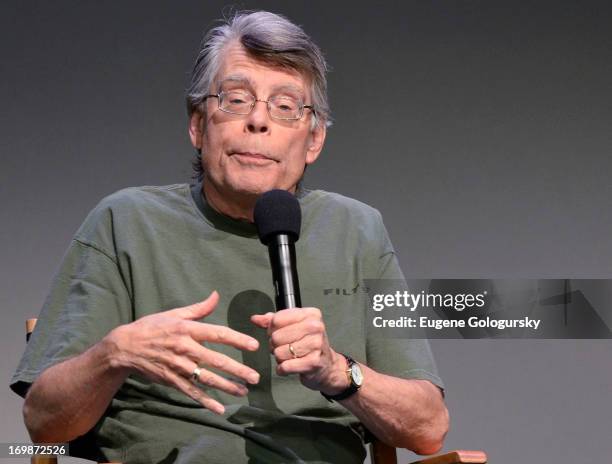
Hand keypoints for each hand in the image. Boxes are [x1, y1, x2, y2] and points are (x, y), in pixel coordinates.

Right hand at [104, 291, 259, 414]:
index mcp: (187, 329)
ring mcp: (178, 366)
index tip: (254, 346)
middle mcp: (185, 348)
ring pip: (207, 378)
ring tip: (244, 391)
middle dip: (238, 370)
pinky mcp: (171, 380)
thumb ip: (198, 308)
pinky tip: (219, 408)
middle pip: (216, 360)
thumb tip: (216, 295)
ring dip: (227, 386)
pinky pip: (191, 392)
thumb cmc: (152, 327)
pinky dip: (205, 401)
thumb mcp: (174, 314)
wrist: (124, 347)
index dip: (237, 339)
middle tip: (255, 377)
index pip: (218, 334)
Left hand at [250, 307, 347, 393]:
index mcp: (310, 314)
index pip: (276, 319)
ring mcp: (316, 344)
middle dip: (275, 346)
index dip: (271, 330)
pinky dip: (283, 369)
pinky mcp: (313, 362)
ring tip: (290, 357)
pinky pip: (285, 366)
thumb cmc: (308, 344)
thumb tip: (255, 319)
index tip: (279, 334)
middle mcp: (315, 326)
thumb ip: (273, 321)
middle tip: (285, 348)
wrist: (327, 365)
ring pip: (279, 352)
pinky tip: (290, 367)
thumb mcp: (293, 327)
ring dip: (280, 358)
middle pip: (276, 336)